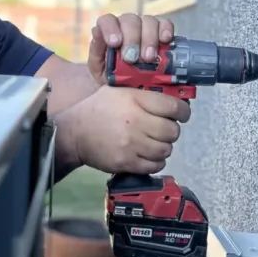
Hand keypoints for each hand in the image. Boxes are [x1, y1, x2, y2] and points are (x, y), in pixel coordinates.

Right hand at [65, 85, 190, 174]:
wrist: (74, 133)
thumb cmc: (97, 109)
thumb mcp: (118, 91)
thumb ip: (143, 94)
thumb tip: (172, 99)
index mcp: (134, 100)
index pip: (173, 107)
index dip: (183, 111)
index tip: (181, 114)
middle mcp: (135, 122)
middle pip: (172, 131)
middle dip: (171, 130)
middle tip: (163, 128)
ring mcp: (132, 145)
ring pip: (166, 150)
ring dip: (163, 146)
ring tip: (153, 142)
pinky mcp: (127, 163)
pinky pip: (156, 165)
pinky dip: (156, 161)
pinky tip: (147, 154)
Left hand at [87, 13, 174, 85]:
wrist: (129, 90)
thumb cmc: (111, 77)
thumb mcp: (99, 69)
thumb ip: (96, 51)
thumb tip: (96, 31)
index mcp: (109, 31)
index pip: (107, 20)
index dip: (110, 28)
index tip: (115, 44)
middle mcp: (127, 25)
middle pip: (130, 21)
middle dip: (132, 39)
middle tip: (132, 58)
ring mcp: (145, 26)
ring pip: (148, 21)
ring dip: (149, 39)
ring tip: (149, 58)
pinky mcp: (162, 32)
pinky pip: (166, 24)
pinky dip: (166, 30)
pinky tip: (165, 41)